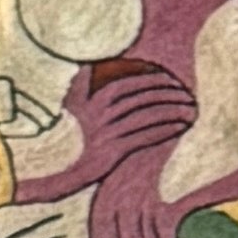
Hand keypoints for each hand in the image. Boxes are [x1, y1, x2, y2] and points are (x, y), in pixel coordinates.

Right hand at [62, 55, 204, 237]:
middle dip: (166, 92)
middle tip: (185, 91)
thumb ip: (79, 85)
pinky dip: (164, 129)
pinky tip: (179, 126)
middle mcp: (98, 115)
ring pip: (145, 116)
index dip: (150, 79)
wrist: (49, 172)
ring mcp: (106, 134)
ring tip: (189, 107)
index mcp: (89, 102)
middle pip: (140, 97)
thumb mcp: (68, 108)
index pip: (126, 83)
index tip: (168, 78)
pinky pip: (144, 137)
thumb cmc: (61, 140)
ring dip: (171, 109)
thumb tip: (88, 65)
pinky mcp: (113, 154)